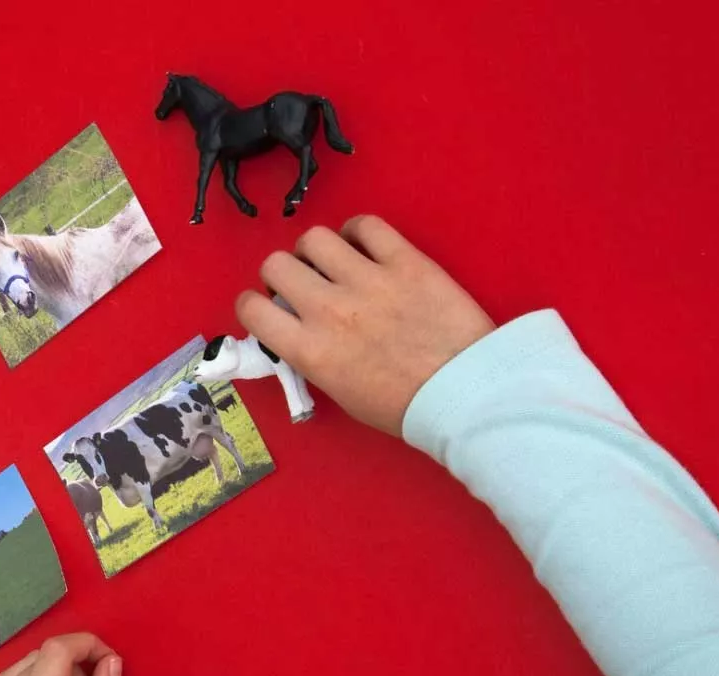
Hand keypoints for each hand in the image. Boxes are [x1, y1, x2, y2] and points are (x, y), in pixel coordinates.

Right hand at [235, 215, 494, 435]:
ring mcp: (367, 280)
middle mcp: (328, 309)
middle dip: (281, 274)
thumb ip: (312, 357)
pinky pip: (366, 225)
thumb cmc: (403, 407)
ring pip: (314, 238)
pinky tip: (364, 246)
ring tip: (333, 262)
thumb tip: (300, 331)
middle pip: (276, 265)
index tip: (268, 307)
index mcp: (309, 350)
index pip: (252, 309)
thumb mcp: (340, 393)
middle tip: (302, 285)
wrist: (467, 394)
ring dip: (315, 250)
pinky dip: (357, 232)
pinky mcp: (405, 261)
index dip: (254, 304)